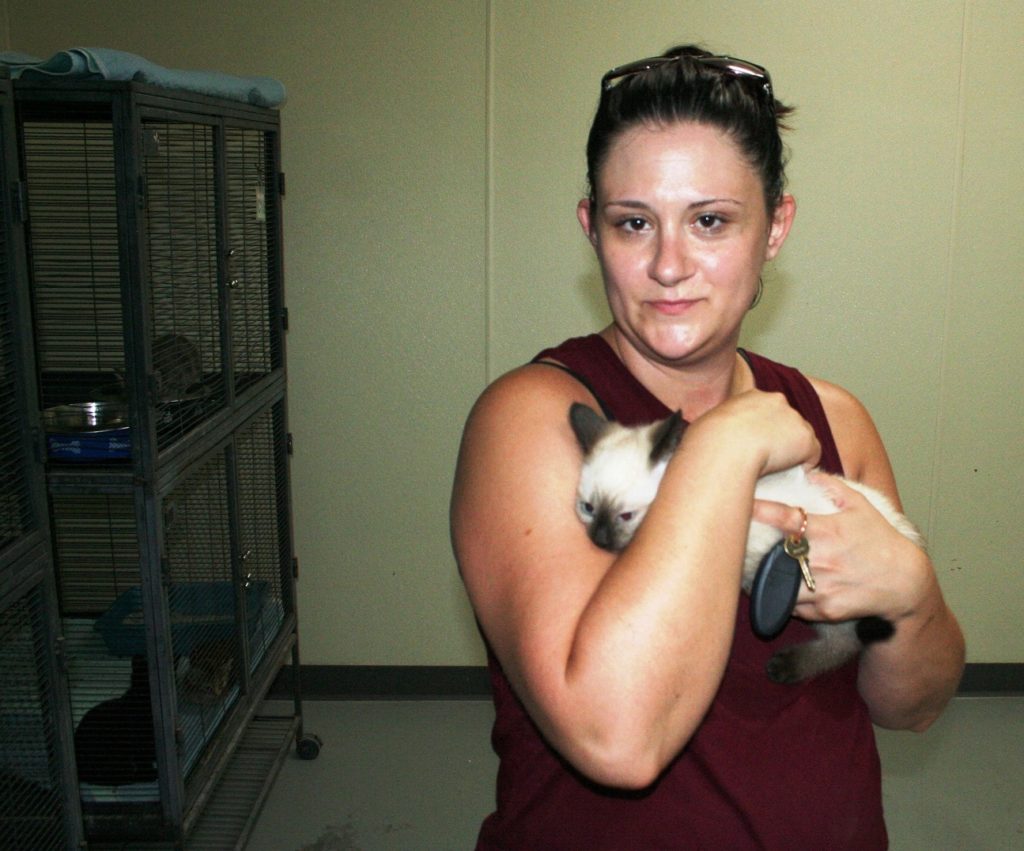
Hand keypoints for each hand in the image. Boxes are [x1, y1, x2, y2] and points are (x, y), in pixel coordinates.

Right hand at [690, 390, 821, 476]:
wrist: (725, 448)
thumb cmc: (708, 440)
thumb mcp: (709, 425)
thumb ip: (722, 427)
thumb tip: (714, 438)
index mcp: (752, 396)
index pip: (767, 410)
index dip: (763, 429)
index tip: (755, 444)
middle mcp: (777, 401)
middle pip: (787, 421)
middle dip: (781, 437)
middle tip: (765, 458)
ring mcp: (794, 419)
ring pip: (800, 437)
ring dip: (791, 451)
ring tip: (772, 467)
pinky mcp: (806, 439)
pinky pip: (812, 456)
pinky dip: (803, 466)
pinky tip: (785, 473)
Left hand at [752, 473, 928, 623]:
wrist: (905, 583)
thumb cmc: (881, 541)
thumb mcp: (861, 506)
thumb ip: (832, 487)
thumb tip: (808, 471)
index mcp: (826, 531)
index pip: (785, 517)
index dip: (761, 510)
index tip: (743, 503)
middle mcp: (820, 559)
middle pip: (772, 554)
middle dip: (755, 550)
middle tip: (739, 543)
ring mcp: (821, 587)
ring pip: (777, 584)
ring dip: (766, 577)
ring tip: (754, 570)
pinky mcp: (824, 610)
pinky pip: (793, 605)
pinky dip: (784, 598)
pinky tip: (782, 589)